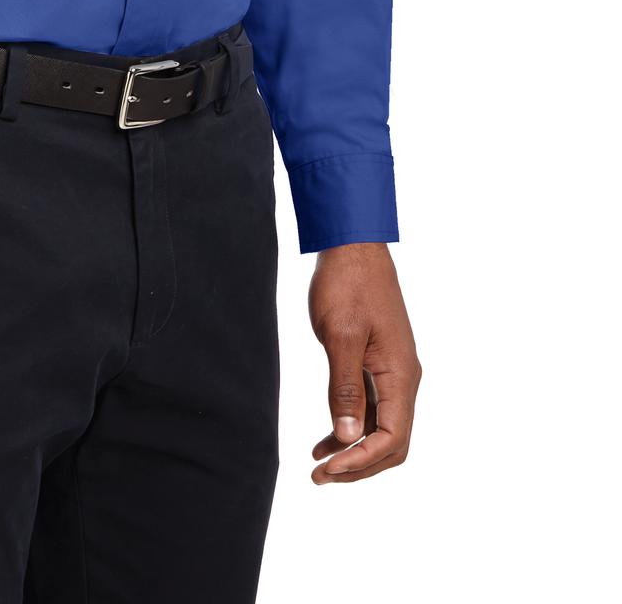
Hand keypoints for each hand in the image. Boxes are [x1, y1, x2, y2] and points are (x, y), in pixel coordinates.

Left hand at [307, 242, 420, 483]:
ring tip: (319, 468)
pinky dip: (352, 427)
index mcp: (401, 373)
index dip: (361, 460)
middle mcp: (404, 377)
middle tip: (321, 478)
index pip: (392, 437)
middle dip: (360, 465)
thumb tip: (349, 437)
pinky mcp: (379, 363)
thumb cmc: (347, 284)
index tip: (329, 469)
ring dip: (354, 450)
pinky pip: (372, 407)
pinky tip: (327, 439)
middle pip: (392, 441)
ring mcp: (392, 371)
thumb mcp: (340, 335)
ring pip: (382, 427)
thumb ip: (345, 387)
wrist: (353, 245)